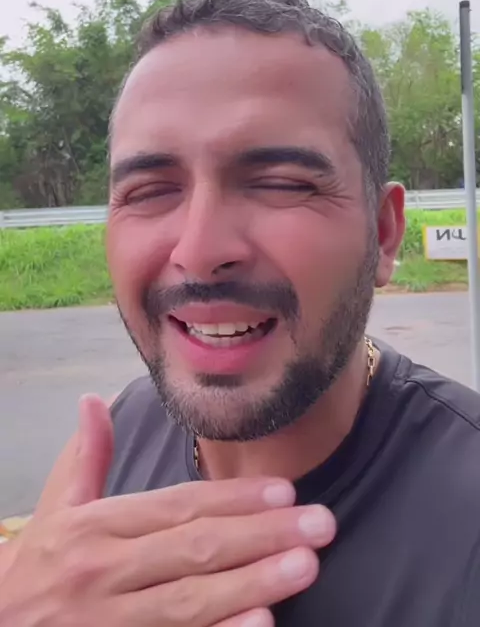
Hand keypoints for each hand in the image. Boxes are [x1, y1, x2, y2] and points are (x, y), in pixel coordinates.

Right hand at [0, 394, 335, 626]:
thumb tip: (93, 400)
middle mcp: (104, 573)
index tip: (284, 491)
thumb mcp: (55, 508)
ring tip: (306, 565)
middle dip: (261, 536)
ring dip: (253, 583)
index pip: (176, 507)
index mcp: (94, 528)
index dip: (232, 499)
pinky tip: (260, 625)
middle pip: (194, 550)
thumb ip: (84, 457)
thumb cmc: (38, 567)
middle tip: (320, 523)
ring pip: (192, 603)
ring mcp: (112, 624)